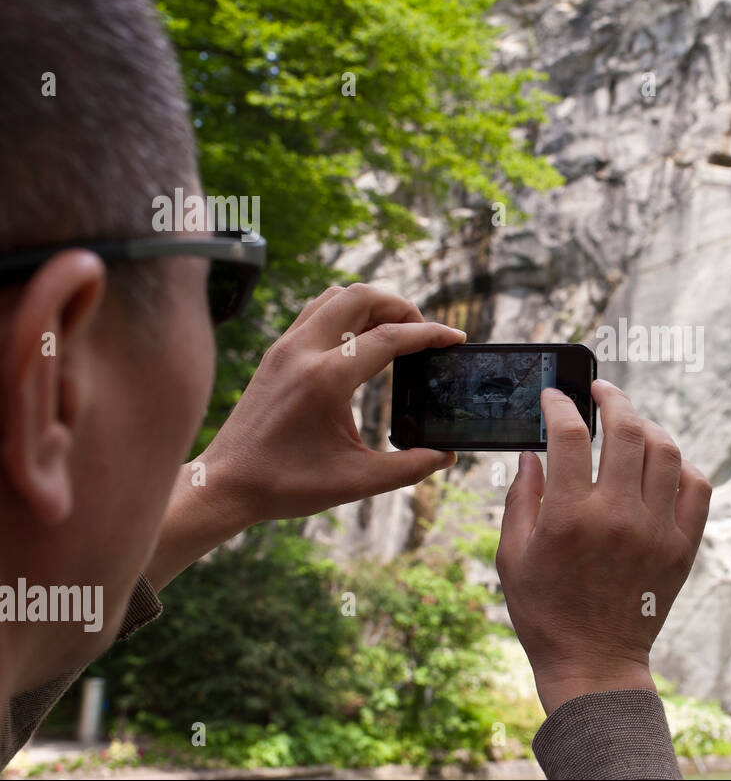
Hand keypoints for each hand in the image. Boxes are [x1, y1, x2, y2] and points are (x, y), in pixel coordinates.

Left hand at [197, 283, 462, 526]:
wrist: (225, 484)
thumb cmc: (286, 484)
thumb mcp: (356, 482)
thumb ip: (408, 468)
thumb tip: (447, 457)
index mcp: (326, 379)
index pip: (389, 338)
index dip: (430, 335)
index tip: (455, 338)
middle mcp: (303, 352)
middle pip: (361, 296)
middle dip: (401, 307)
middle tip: (422, 333)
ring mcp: (285, 347)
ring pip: (336, 296)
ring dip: (371, 304)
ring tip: (395, 332)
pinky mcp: (276, 352)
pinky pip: (316, 310)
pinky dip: (346, 313)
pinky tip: (360, 341)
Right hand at [495, 379, 711, 712]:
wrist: (594, 661)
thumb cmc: (545, 610)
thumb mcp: (512, 556)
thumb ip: (521, 498)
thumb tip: (531, 453)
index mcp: (568, 517)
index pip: (569, 435)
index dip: (560, 404)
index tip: (555, 396)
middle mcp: (617, 517)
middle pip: (626, 430)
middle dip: (612, 398)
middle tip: (600, 391)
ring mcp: (656, 531)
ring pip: (665, 451)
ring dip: (647, 426)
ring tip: (631, 422)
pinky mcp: (682, 547)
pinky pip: (696, 487)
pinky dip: (681, 465)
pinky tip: (662, 462)